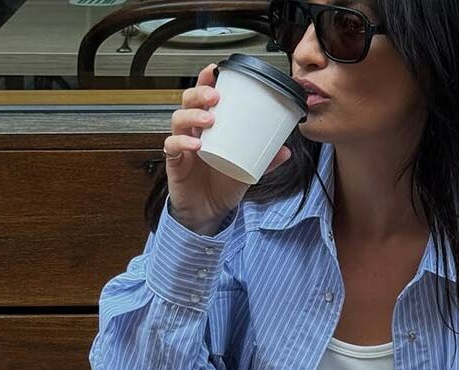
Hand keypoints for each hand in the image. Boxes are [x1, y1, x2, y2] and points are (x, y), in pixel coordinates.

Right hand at [165, 63, 291, 231]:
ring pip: (178, 120)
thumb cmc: (222, 185)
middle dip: (200, 93)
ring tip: (210, 119)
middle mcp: (193, 132)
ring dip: (193, 115)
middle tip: (216, 96)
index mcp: (209, 128)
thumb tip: (285, 150)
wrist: (208, 212)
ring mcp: (182, 146)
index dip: (206, 80)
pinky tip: (195, 143)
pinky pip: (172, 146)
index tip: (216, 69)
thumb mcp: (248, 170)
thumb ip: (265, 160)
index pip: (204, 97)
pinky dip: (182, 142)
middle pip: (187, 102)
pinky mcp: (175, 163)